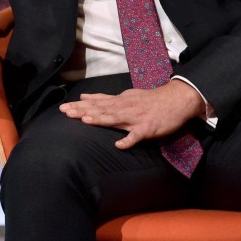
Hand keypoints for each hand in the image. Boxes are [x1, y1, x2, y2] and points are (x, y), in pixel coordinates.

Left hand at [58, 80, 204, 149]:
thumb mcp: (126, 95)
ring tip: (85, 120)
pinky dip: (128, 141)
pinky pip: (137, 136)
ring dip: (100, 119)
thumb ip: (106, 98)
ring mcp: (136, 118)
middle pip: (100, 109)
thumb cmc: (151, 99)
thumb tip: (85, 97)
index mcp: (119, 101)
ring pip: (115, 119)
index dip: (79, 105)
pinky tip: (119, 145)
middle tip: (64, 111)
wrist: (177, 99)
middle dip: (82, 111)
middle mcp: (124, 108)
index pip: (96, 103)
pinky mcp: (148, 128)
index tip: (63, 107)